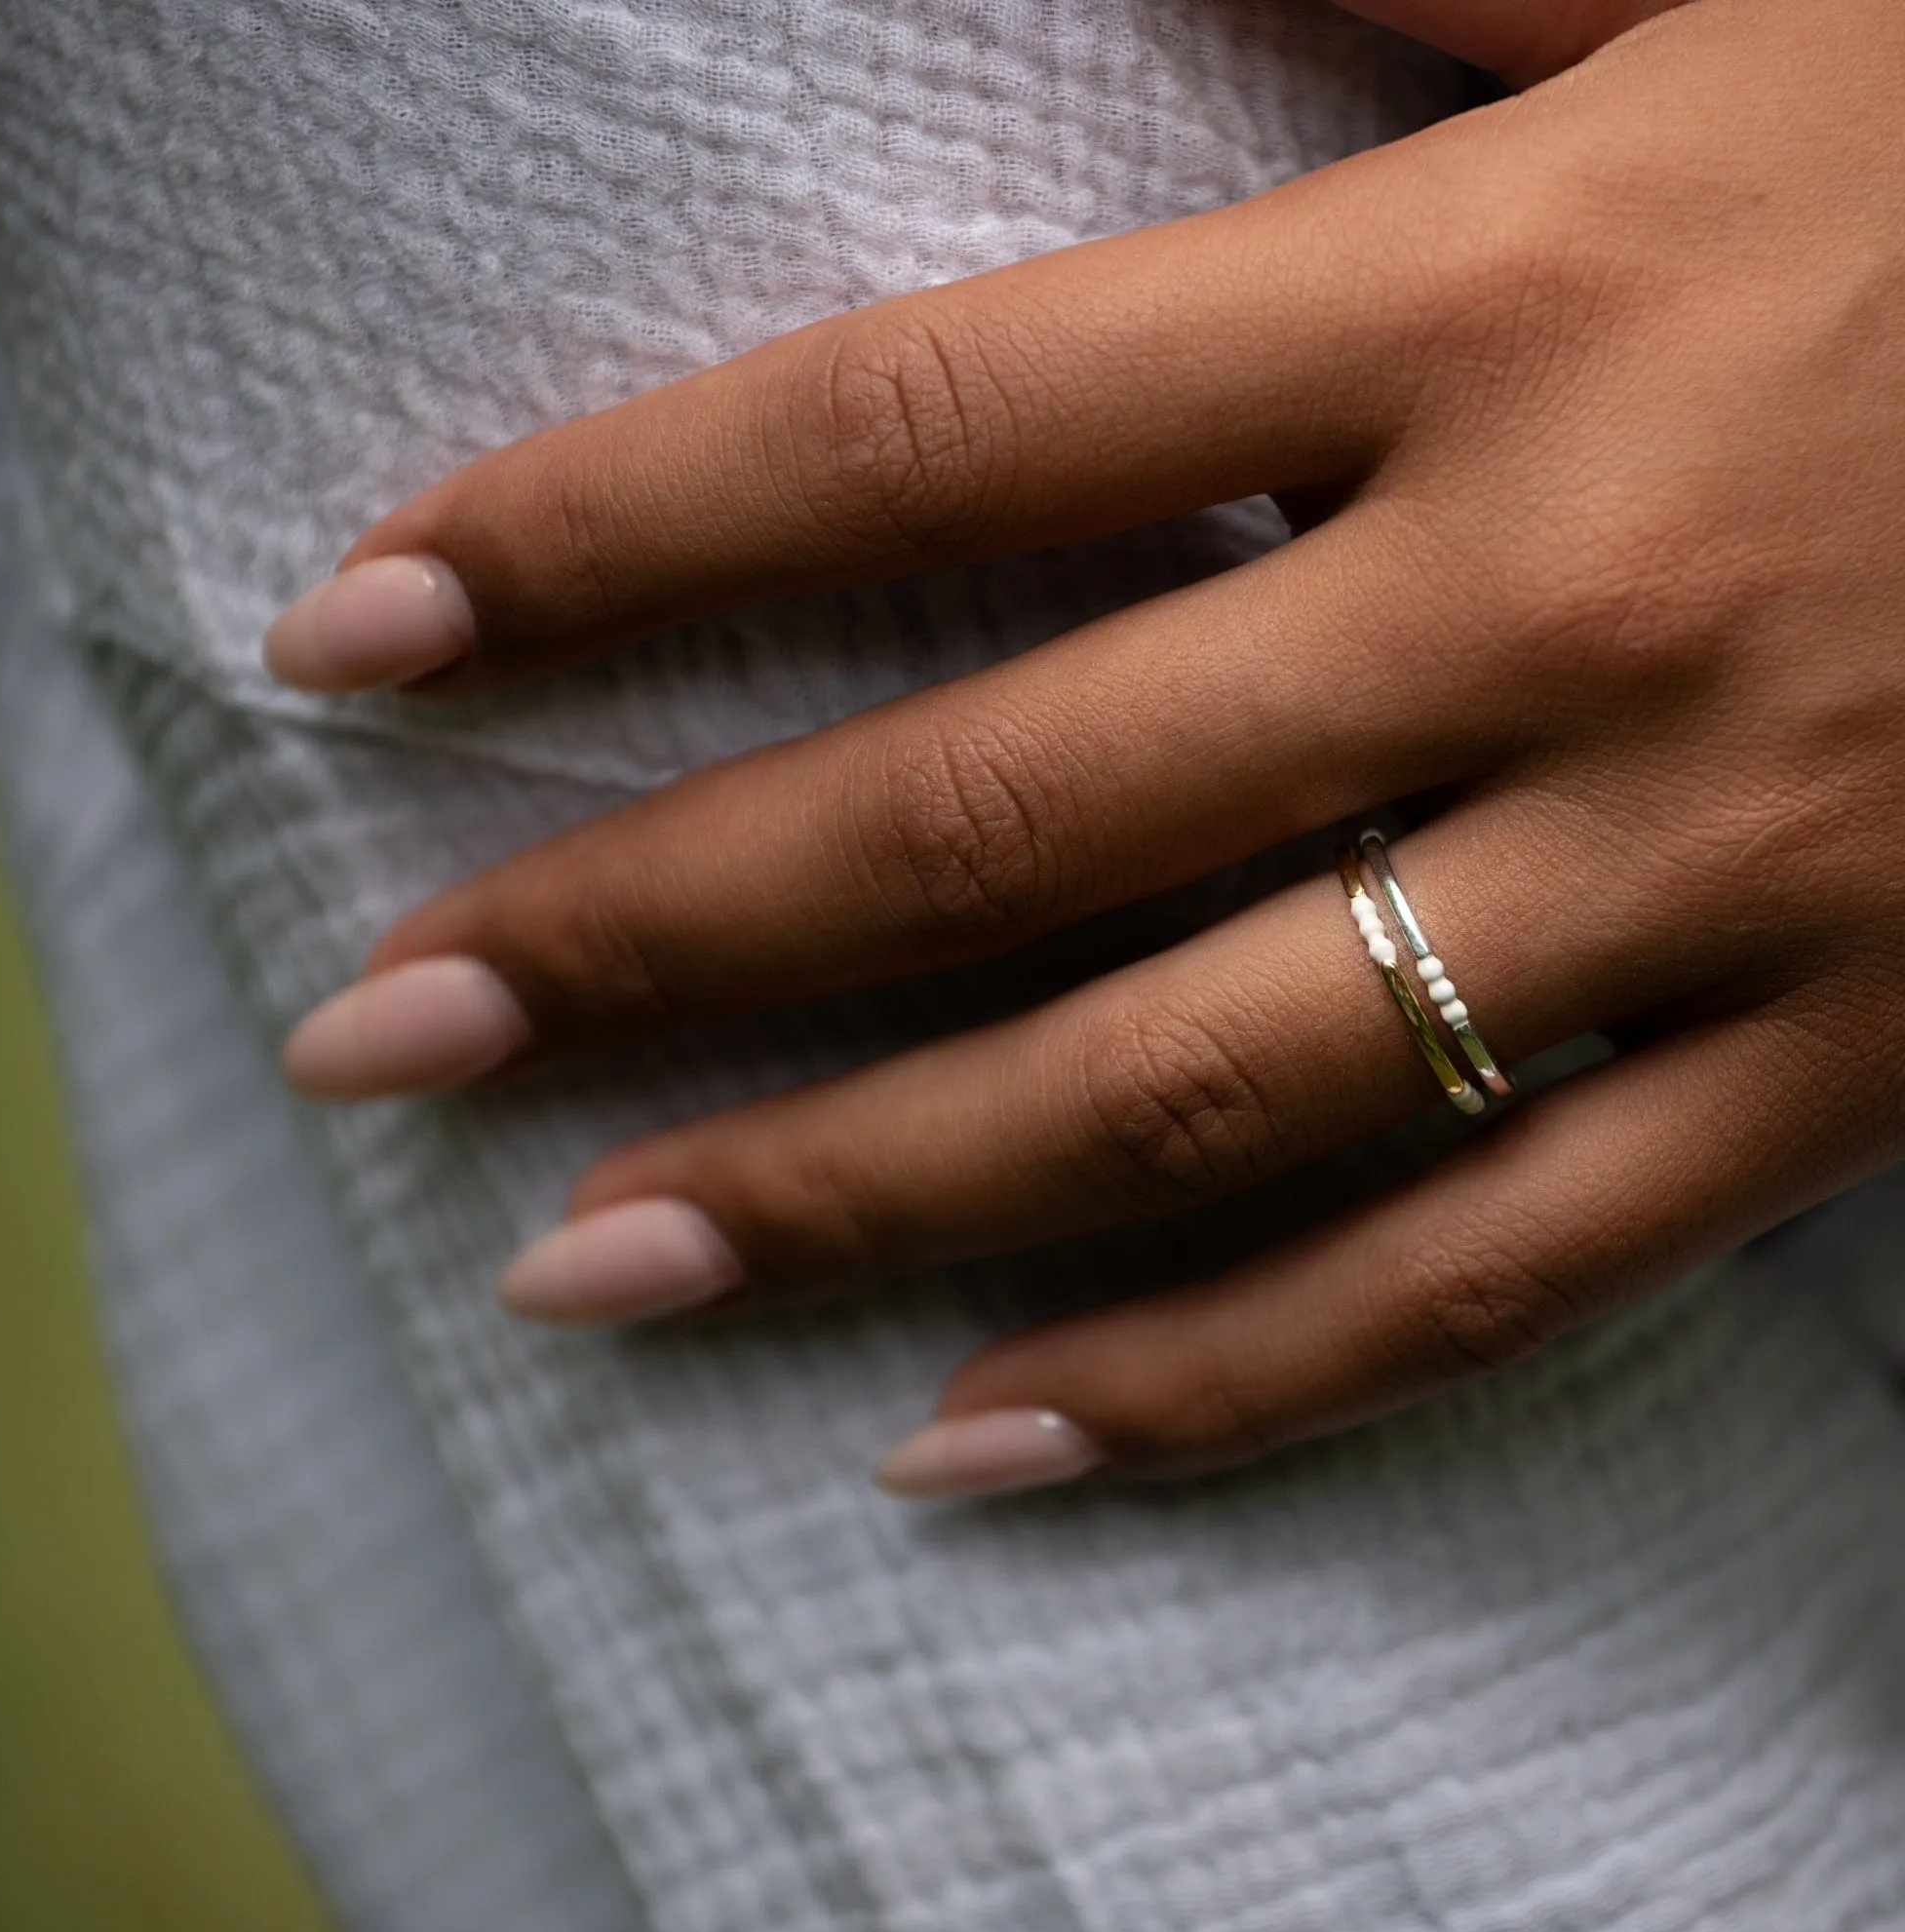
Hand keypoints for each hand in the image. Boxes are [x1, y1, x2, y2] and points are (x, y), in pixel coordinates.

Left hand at [265, 0, 1904, 1496]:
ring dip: (857, 1203)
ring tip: (592, 1276)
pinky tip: (978, 1438)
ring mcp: (1707, 886)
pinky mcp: (1830, 1074)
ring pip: (1197, 1099)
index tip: (367, 635)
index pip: (923, 436)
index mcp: (1505, 300)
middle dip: (652, 936)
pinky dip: (1215, 1384)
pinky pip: (1475, 1282)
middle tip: (385, 1043)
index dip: (607, 533)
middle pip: (993, 818)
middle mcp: (1564, 612)